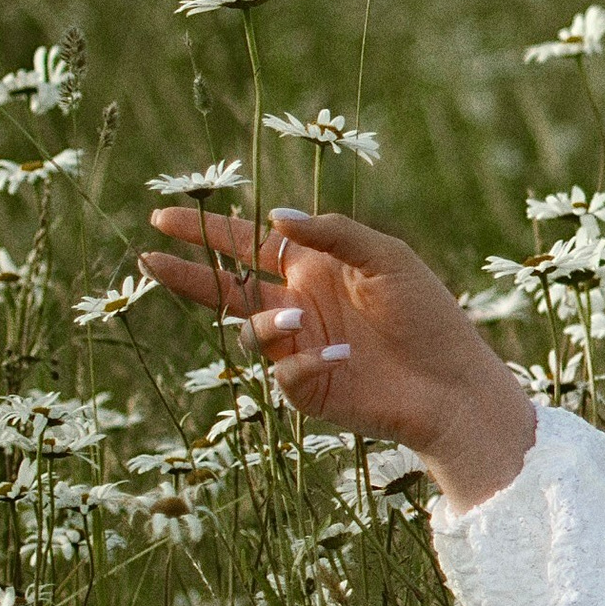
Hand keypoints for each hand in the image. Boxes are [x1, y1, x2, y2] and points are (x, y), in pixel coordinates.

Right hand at [138, 205, 537, 509]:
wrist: (455, 384)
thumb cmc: (429, 316)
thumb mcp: (387, 258)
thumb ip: (332, 234)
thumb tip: (275, 218)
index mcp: (315, 269)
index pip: (249, 245)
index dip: (207, 232)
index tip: (163, 216)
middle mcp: (299, 306)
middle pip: (227, 289)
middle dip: (188, 275)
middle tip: (149, 259)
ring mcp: (299, 349)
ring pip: (250, 332)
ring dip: (264, 322)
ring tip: (299, 318)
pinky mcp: (308, 389)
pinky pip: (282, 372)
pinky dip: (302, 361)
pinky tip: (339, 356)